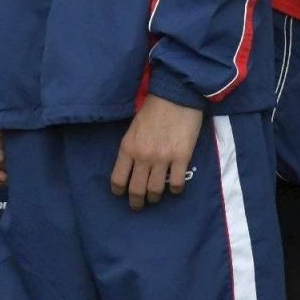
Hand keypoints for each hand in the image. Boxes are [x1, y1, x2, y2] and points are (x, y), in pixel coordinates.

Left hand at [110, 95, 202, 210]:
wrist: (176, 95)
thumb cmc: (153, 108)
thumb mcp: (133, 128)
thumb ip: (131, 148)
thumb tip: (132, 166)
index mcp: (128, 147)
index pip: (118, 179)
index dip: (119, 191)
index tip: (122, 193)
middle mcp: (143, 156)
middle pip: (136, 190)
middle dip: (136, 202)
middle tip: (138, 205)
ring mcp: (163, 159)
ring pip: (155, 191)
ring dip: (154, 197)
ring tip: (156, 197)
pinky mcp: (181, 158)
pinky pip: (176, 183)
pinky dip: (175, 190)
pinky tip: (175, 188)